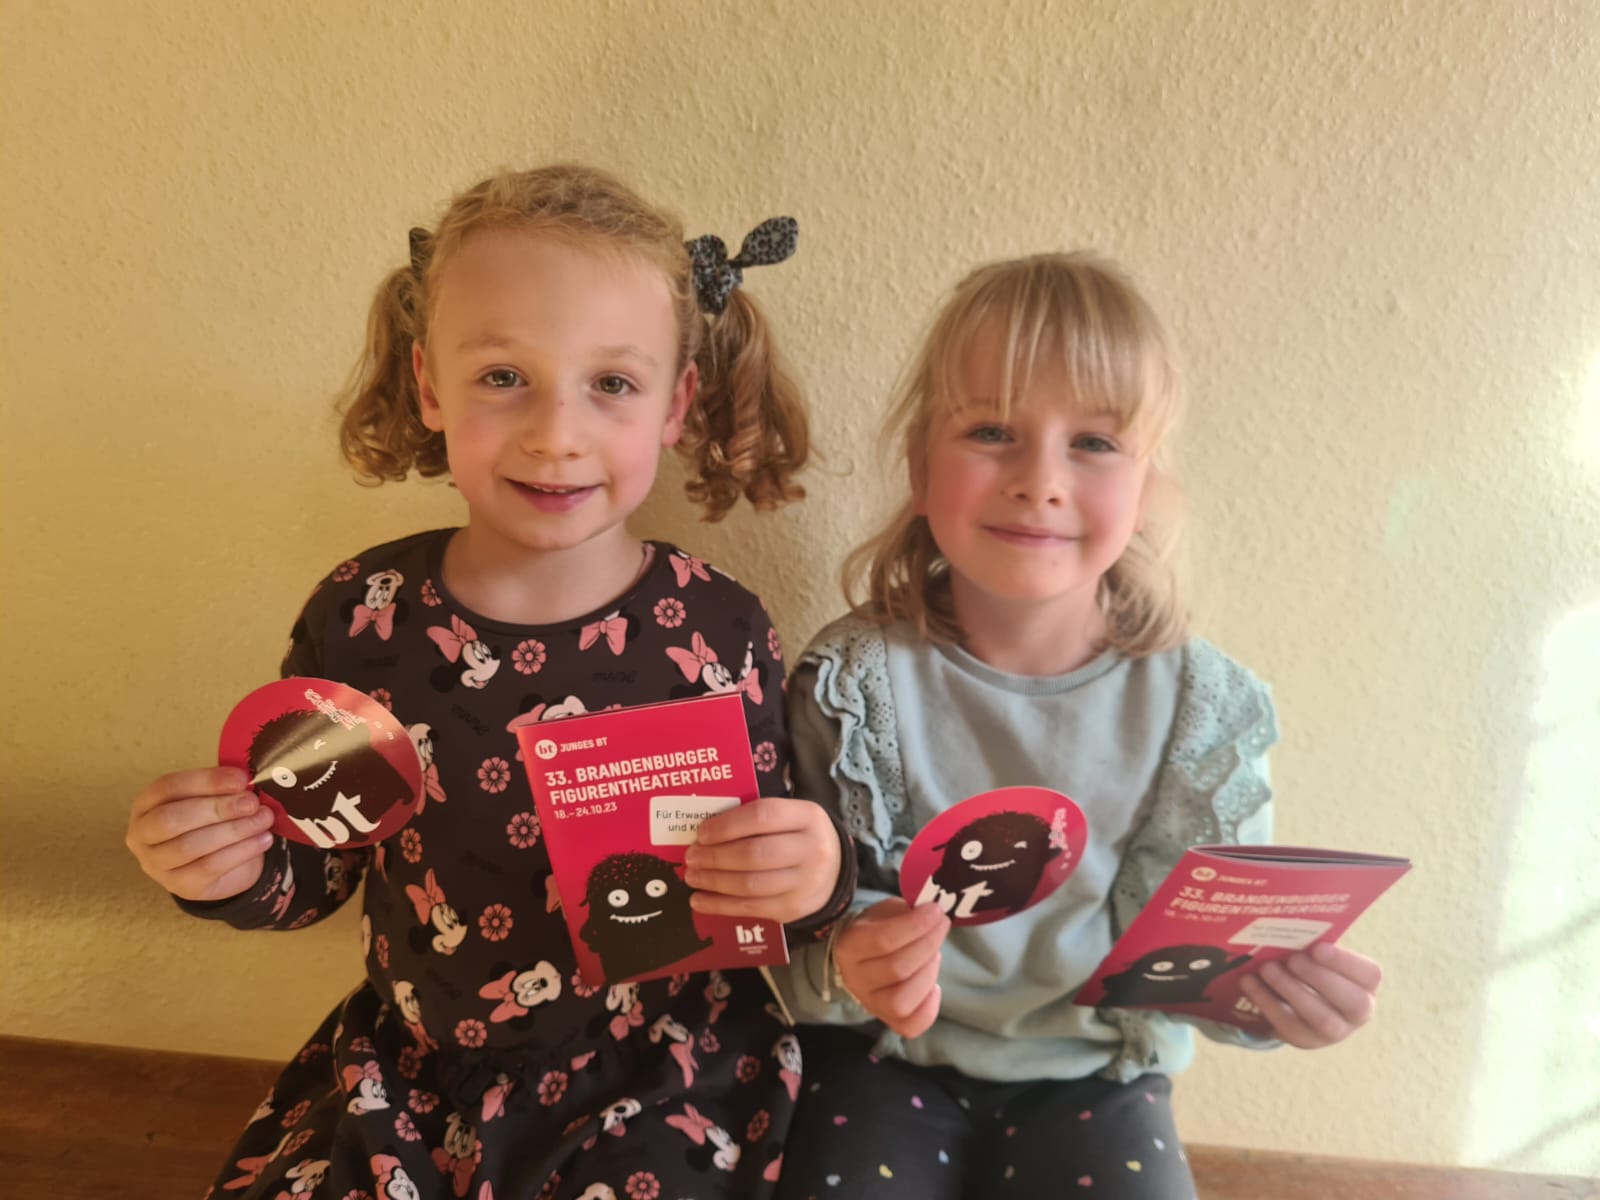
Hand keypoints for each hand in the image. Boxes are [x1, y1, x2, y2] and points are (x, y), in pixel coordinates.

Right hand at [126, 767, 275, 901]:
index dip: (206, 781)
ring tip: (263, 819)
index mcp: (146, 804)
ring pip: (190, 846)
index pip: (168, 787)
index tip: (241, 779)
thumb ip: (222, 788)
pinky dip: (241, 851)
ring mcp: (157, 864)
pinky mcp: (180, 886)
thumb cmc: (212, 822)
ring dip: (234, 830)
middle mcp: (142, 835)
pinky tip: (263, 839)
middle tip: (251, 802)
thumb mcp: (213, 799)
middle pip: (172, 819)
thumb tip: (244, 780)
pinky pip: (210, 867)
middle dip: (216, 809)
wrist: (223, 865)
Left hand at [683, 797, 841, 924]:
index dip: (726, 825)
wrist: (834, 869)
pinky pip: (751, 909)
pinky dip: (720, 906)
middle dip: (716, 857)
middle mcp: (812, 849)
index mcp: (808, 816)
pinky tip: (700, 900)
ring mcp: (805, 883)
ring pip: (750, 885)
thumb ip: (754, 818)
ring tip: (693, 876)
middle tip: (692, 857)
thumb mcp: (788, 817)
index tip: (701, 833)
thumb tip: (704, 832)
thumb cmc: (798, 836)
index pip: (762, 816)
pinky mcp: (794, 909)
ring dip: (714, 881)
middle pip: (754, 854)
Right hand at [834, 898, 949, 1038]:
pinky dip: (928, 1009)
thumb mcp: (886, 911)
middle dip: (928, 944)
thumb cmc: (877, 929)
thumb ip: (905, 912)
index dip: (915, 926)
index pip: (883, 940)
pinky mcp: (887, 1019)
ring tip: (935, 955)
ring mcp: (870, 1003)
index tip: (935, 911)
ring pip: (901, 1002)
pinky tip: (934, 988)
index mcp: (850, 945)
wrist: (861, 956)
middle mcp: (856, 978)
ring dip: (927, 975)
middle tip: (942, 925)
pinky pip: (909, 1026)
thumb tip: (933, 914)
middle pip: (897, 969)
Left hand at [1239, 942, 1381, 1048]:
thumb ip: (1311, 941)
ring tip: (1267, 968)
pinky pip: (1289, 1026)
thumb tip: (1287, 919)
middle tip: (1292, 958)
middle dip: (1320, 978)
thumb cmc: (1310, 965)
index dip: (1345, 962)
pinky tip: (1249, 982)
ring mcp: (1334, 1032)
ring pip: (1322, 1019)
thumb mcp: (1315, 952)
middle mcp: (1358, 1013)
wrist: (1294, 998)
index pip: (1370, 975)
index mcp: (1366, 984)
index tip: (1317, 947)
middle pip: (1354, 1003)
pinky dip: (1267, 1002)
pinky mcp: (1306, 1041)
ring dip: (1291, 990)